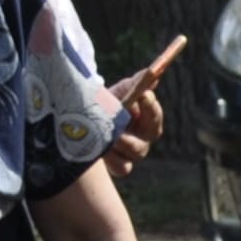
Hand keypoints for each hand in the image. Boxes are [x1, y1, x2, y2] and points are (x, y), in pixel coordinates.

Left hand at [107, 34, 182, 168]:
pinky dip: (112, 157)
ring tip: (110, 133)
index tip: (144, 94)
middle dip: (139, 120)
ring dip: (123, 140)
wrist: (85, 121)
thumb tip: (150, 74)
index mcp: (147, 120)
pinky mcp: (118, 166)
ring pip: (135, 150)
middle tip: (126, 113)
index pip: (155, 114)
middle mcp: (143, 138)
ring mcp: (132, 154)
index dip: (151, 105)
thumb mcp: (119, 93)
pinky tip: (102, 148)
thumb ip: (133, 85)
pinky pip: (122, 166)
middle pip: (151, 133)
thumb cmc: (108, 106)